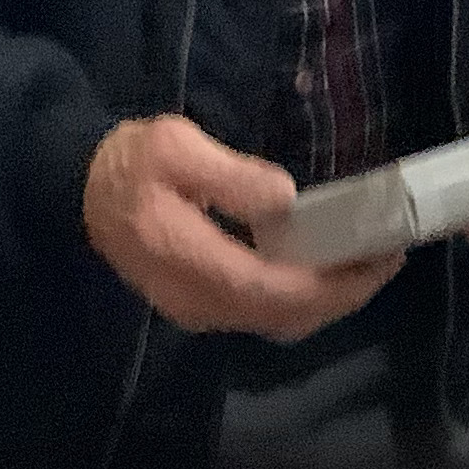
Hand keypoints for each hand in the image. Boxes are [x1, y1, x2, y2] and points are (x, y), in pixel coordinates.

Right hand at [83, 116, 400, 343]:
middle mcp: (199, 302)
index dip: (335, 283)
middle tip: (388, 256)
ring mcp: (198, 311)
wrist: (80, 191)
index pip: (277, 291)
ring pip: (278, 322)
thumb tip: (286, 198)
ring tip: (366, 260)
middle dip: (345, 294)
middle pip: (286, 317)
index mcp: (193, 262)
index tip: (381, 257)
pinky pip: (264, 314)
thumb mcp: (175, 146)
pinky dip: (303, 296)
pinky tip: (324, 265)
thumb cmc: (130, 163)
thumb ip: (230, 174)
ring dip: (327, 299)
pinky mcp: (200, 306)